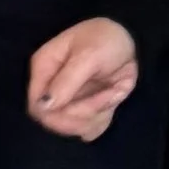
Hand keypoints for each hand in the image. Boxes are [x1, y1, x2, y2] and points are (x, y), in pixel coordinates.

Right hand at [27, 16, 139, 142]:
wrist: (131, 40)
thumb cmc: (106, 39)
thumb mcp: (89, 56)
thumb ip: (67, 81)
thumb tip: (43, 106)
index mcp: (44, 69)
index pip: (37, 106)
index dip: (56, 116)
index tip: (85, 110)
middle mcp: (52, 88)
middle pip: (54, 121)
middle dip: (83, 115)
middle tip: (107, 97)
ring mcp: (69, 100)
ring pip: (74, 128)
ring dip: (98, 116)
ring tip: (113, 92)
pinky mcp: (86, 109)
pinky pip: (90, 129)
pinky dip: (104, 120)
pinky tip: (112, 100)